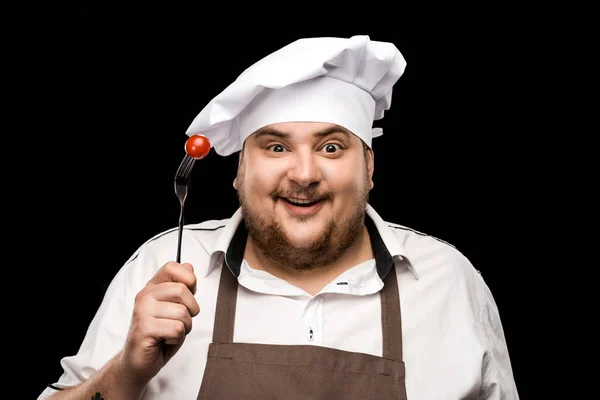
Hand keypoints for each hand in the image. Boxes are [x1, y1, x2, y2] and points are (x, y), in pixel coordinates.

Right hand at [119, 262, 199, 383]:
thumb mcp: (175, 307)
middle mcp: (145, 296)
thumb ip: (182, 287)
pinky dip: (177, 338)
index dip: (188, 280)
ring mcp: (143, 311)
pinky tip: (164, 340)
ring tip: (170, 331)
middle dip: (191, 309)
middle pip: (182, 290)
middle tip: (180, 320)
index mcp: (153, 287)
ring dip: (184, 327)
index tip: (186, 296)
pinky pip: (176, 329)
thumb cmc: (159, 333)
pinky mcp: (144, 329)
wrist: (139, 361)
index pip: (172, 267)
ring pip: (182, 312)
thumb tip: (188, 267)